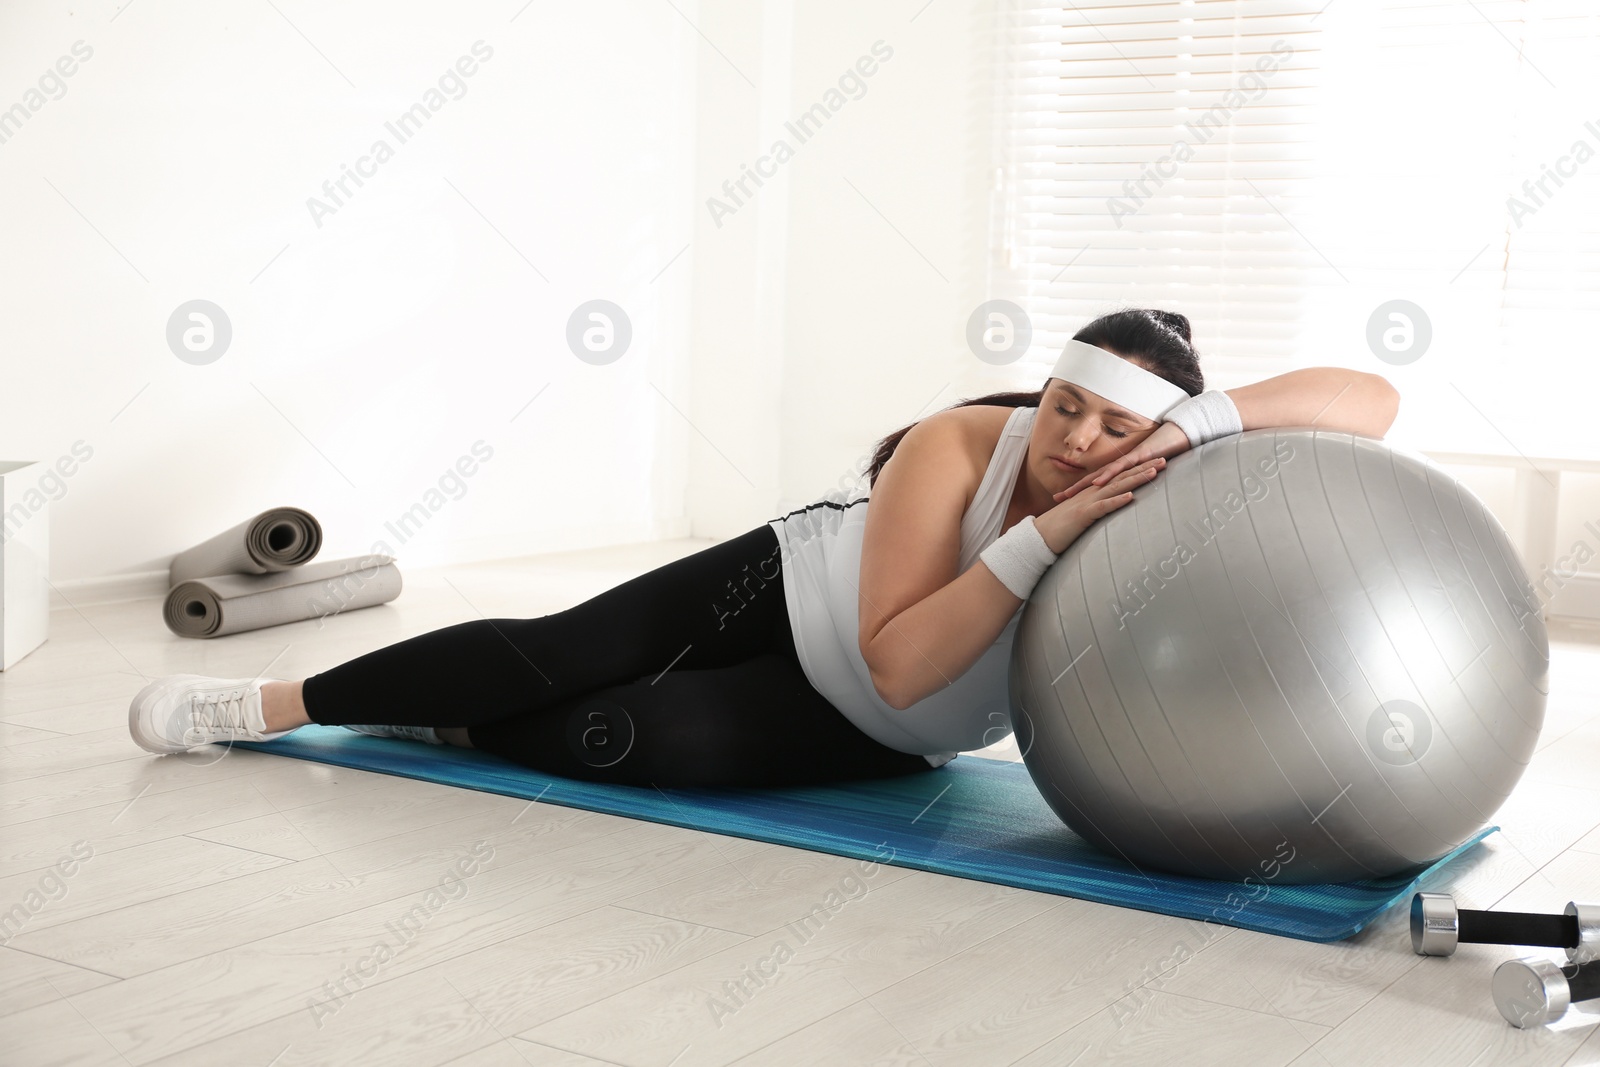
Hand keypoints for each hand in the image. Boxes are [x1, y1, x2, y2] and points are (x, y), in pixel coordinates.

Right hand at [1034, 456, 1166, 553]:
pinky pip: (1102, 507)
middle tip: (1165, 459)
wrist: (1038, 537)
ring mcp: (1088, 503)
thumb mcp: (1082, 519)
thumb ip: (1097, 512)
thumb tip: (1110, 513)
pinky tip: (1130, 496)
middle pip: (1122, 477)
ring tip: (1154, 471)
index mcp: (1093, 493)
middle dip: (1144, 467)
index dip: (1138, 469)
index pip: (1119, 478)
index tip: (1156, 463)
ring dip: (1135, 479)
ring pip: (1116, 487)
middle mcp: (1092, 494)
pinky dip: (1116, 500)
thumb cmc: (1059, 530)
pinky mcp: (1083, 515)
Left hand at [1057, 421, 1191, 498]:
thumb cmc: (1165, 453)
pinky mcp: (1138, 457)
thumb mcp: (1148, 472)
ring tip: (1068, 494)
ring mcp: (1127, 460)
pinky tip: (1097, 484)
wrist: (1180, 434)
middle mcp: (1120, 464)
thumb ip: (1137, 483)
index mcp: (1120, 468)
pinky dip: (1108, 476)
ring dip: (1084, 484)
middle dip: (1074, 489)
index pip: (1096, 481)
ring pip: (1102, 474)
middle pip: (1093, 478)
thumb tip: (1129, 498)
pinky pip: (1121, 467)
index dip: (1079, 490)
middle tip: (1055, 499)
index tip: (1062, 499)